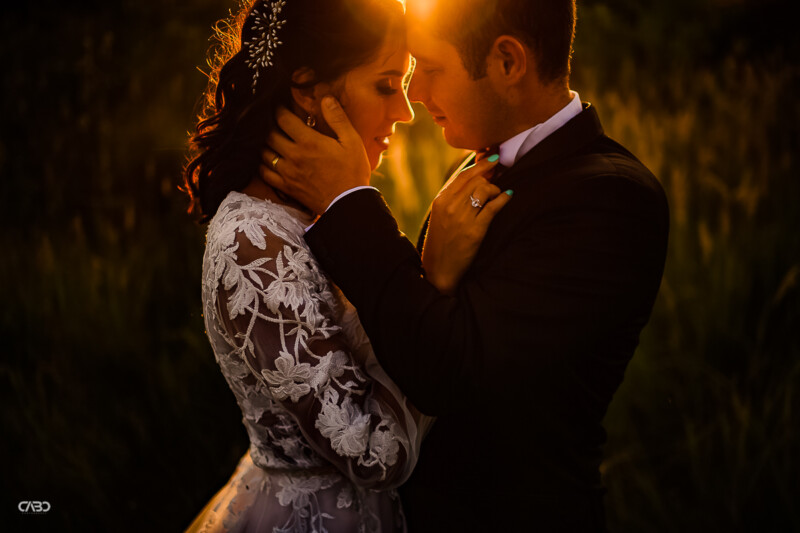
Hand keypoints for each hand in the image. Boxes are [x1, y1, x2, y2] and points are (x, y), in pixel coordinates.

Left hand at [260, 97, 370, 214]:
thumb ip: (338, 118)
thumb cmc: (353, 172)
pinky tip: (266, 160)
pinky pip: (265, 174)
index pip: (283, 119)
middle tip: (271, 120)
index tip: (279, 105)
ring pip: (264, 153)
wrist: (349, 203)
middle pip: (269, 134)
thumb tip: (326, 99)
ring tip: (268, 138)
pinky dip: (262, 165)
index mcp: (309, 141)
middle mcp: (294, 155)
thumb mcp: (352, 141)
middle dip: (268, 124)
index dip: (278, 109)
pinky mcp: (287, 187)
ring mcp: (288, 172)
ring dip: (263, 143)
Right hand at [422, 158, 511, 294]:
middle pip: (475, 179)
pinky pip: (493, 207)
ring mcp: (462, 218)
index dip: (480, 164)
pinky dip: (504, 198)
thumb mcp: (440, 216)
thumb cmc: (442, 242)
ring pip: (484, 189)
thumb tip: (473, 178)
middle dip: (491, 173)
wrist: (439, 269)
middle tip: (501, 170)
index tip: (492, 157)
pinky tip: (509, 195)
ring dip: (495, 188)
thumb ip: (452, 197)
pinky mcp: (475, 231)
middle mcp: (450, 206)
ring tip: (498, 193)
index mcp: (441, 200)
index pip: (463, 175)